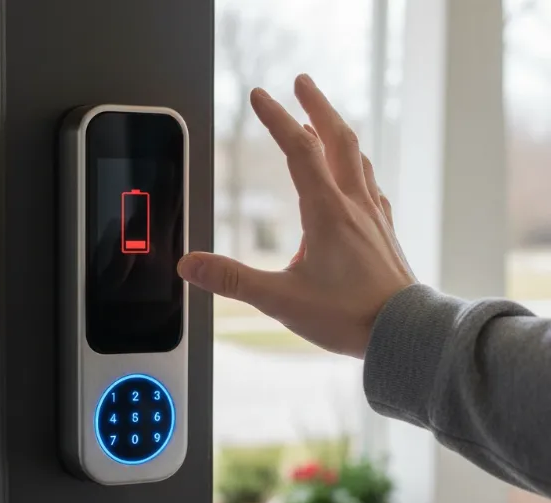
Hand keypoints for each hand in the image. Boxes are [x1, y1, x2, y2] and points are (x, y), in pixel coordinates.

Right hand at [178, 74, 414, 357]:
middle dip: (316, 105)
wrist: (401, 331)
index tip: (261, 95)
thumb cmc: (347, 316)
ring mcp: (372, 216)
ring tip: (322, 121)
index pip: (299, 149)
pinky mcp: (382, 231)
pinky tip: (354, 176)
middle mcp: (353, 205)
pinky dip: (356, 167)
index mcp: (327, 213)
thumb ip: (233, 279)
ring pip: (357, 158)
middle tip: (301, 83)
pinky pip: (369, 185)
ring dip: (337, 131)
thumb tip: (190, 265)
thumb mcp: (280, 300)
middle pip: (337, 138)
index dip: (277, 118)